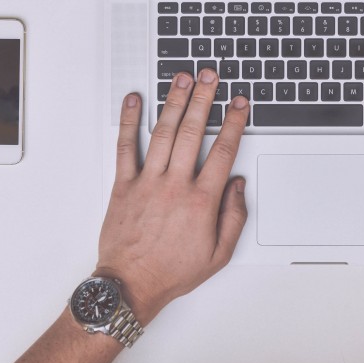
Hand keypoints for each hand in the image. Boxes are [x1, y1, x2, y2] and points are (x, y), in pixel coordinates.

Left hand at [94, 69, 249, 324]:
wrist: (131, 286)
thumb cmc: (172, 271)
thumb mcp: (219, 253)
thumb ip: (234, 216)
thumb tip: (237, 185)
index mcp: (201, 201)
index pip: (223, 150)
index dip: (234, 122)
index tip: (239, 104)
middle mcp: (175, 185)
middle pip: (194, 131)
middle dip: (204, 99)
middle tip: (210, 76)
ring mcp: (148, 183)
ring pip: (164, 132)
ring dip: (174, 102)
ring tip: (182, 79)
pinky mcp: (124, 186)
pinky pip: (126, 147)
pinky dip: (130, 122)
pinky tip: (135, 101)